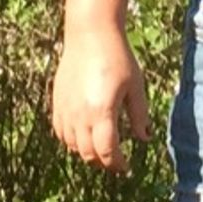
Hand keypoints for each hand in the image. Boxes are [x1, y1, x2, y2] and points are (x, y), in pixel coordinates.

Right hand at [51, 25, 149, 172]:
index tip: (127, 167)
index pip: (107, 152)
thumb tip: (144, 138)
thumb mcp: (135, 86)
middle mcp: (80, 115)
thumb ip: (139, 115)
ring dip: (87, 153)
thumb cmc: (117, 57)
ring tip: (101, 149)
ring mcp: (65, 109)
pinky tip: (83, 136)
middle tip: (116, 162)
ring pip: (72, 146)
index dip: (117, 164)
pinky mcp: (57, 102)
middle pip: (88, 154)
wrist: (90, 34)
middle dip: (103, 162)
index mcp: (102, 112)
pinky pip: (60, 132)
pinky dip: (71, 141)